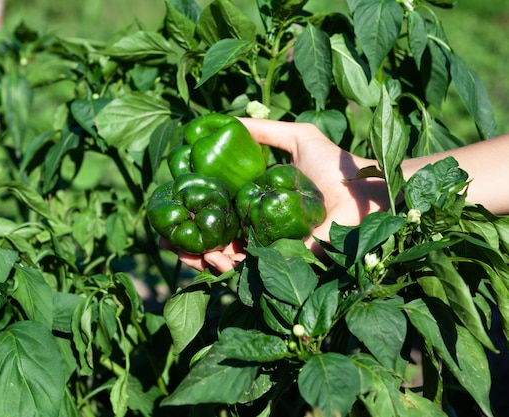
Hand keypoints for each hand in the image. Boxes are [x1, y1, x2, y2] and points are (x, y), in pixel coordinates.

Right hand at [175, 118, 390, 271]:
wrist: (364, 191)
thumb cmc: (334, 165)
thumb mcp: (296, 137)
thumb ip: (263, 130)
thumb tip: (224, 119)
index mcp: (252, 200)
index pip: (212, 211)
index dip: (186, 212)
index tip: (166, 211)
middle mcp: (254, 225)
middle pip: (209, 238)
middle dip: (184, 244)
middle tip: (169, 239)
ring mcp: (264, 246)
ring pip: (219, 259)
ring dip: (198, 258)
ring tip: (198, 252)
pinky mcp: (277, 262)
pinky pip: (242, 270)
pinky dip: (223, 267)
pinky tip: (216, 257)